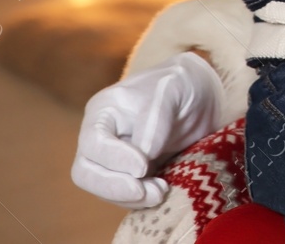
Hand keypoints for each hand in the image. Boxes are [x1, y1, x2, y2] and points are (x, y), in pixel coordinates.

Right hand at [70, 51, 223, 208]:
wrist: (198, 95)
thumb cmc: (180, 84)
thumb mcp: (172, 90)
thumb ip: (156, 119)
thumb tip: (144, 155)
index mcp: (103, 111)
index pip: (93, 143)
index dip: (114, 159)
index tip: (143, 166)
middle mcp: (100, 137)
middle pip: (86, 173)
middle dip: (115, 188)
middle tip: (150, 191)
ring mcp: (112, 159)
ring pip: (102, 190)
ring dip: (130, 198)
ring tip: (161, 191)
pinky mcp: (128, 175)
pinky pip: (122, 197)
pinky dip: (139, 201)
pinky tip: (161, 190)